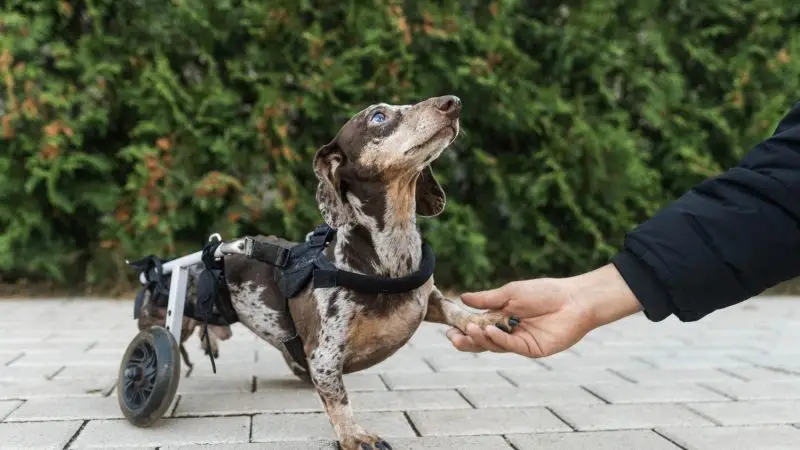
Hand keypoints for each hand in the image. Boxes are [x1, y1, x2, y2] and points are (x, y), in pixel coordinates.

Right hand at [445, 264, 642, 356]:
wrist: (573, 300)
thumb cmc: (544, 292)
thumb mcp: (510, 293)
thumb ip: (487, 299)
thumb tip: (462, 298)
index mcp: (501, 318)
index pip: (477, 327)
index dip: (462, 328)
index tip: (447, 328)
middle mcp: (508, 332)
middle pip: (482, 341)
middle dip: (466, 340)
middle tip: (452, 337)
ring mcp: (519, 342)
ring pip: (493, 345)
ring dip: (480, 338)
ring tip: (469, 328)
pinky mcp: (531, 349)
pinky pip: (510, 346)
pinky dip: (498, 340)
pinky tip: (490, 331)